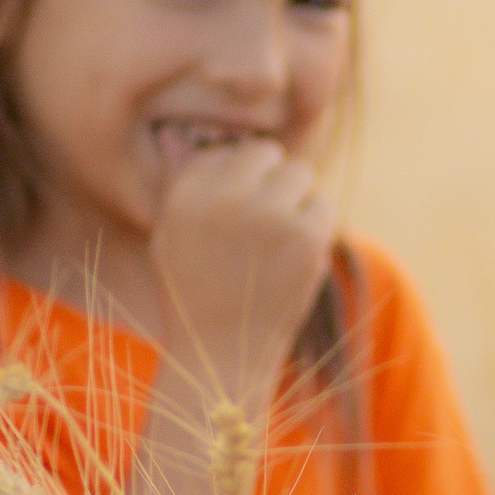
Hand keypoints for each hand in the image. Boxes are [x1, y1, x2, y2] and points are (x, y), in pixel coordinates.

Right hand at [150, 134, 337, 399]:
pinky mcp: (307, 240)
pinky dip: (315, 226)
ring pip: (300, 175)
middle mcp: (226, 198)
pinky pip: (324, 206)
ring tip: (276, 238)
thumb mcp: (170, 232)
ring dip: (295, 199)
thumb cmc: (192, 294)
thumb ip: (190, 182)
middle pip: (267, 154)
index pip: (225, 150)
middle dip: (270, 180)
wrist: (220, 357)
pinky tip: (294, 255)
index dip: (237, 175)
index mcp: (187, 193)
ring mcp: (270, 217)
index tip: (237, 204)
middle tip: (264, 218)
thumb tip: (212, 137)